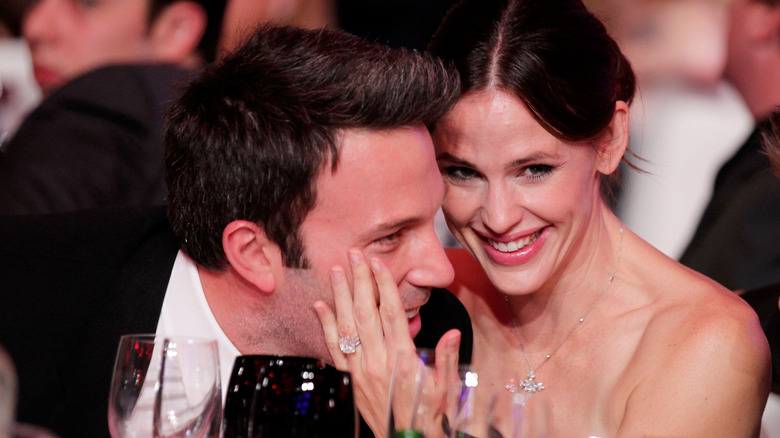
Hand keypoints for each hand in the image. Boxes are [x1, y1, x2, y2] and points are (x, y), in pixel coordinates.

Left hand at [314, 249, 460, 436]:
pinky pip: (334, 347)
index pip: (391, 314)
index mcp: (403, 361)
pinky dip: (326, 325)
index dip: (384, 286)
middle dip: (359, 281)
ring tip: (336, 270)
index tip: (378, 263)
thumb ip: (447, 358)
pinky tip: (320, 305)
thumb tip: (451, 333)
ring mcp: (360, 370)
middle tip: (354, 254)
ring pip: (347, 326)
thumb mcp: (446, 388)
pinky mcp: (350, 379)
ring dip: (340, 295)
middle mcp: (378, 363)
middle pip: (366, 313)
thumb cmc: (430, 415)